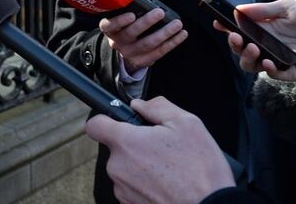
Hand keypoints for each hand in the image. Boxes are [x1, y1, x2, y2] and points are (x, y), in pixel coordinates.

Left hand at [84, 97, 233, 203]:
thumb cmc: (200, 172)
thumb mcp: (187, 124)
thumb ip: (157, 107)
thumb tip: (141, 105)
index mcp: (126, 143)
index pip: (95, 125)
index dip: (106, 119)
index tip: (118, 121)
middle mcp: (118, 168)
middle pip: (117, 148)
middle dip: (136, 144)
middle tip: (162, 148)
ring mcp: (123, 190)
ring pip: (126, 168)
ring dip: (142, 166)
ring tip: (170, 169)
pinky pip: (134, 187)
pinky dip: (147, 184)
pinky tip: (168, 184)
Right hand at [99, 8, 186, 72]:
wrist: (125, 49)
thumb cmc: (126, 25)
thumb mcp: (123, 14)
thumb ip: (132, 1)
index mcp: (110, 29)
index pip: (109, 25)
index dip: (120, 20)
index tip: (132, 14)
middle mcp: (117, 42)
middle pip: (131, 33)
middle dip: (147, 22)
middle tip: (160, 12)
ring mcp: (129, 53)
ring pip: (147, 44)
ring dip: (164, 33)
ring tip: (177, 24)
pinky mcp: (142, 61)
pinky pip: (159, 52)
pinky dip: (172, 43)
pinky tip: (181, 34)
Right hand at [214, 0, 295, 80]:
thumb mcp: (288, 7)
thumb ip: (263, 9)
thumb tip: (238, 9)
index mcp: (263, 29)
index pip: (239, 30)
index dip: (226, 27)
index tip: (218, 23)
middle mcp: (266, 45)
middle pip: (240, 49)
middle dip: (233, 44)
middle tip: (236, 38)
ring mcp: (274, 59)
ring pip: (249, 64)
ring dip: (246, 57)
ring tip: (252, 48)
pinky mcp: (286, 72)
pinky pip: (270, 74)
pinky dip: (266, 69)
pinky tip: (268, 62)